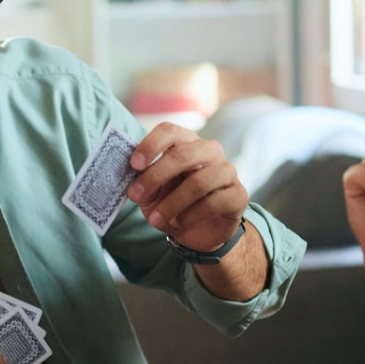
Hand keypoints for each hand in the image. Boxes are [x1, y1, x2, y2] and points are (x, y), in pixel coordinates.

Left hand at [127, 123, 247, 251]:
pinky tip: (177, 224)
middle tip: (135, 195)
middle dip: (156, 175)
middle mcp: (209, 151)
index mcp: (186, 143)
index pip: (170, 131)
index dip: (150, 145)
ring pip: (199, 181)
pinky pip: (214, 202)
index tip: (133, 164)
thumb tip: (126, 172)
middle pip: (184, 153)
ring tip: (155, 220)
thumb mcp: (150, 193)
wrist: (198, 232)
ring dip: (172, 203)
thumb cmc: (171, 204)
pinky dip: (190, 215)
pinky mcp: (238, 195)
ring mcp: (227, 172)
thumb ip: (141, 179)